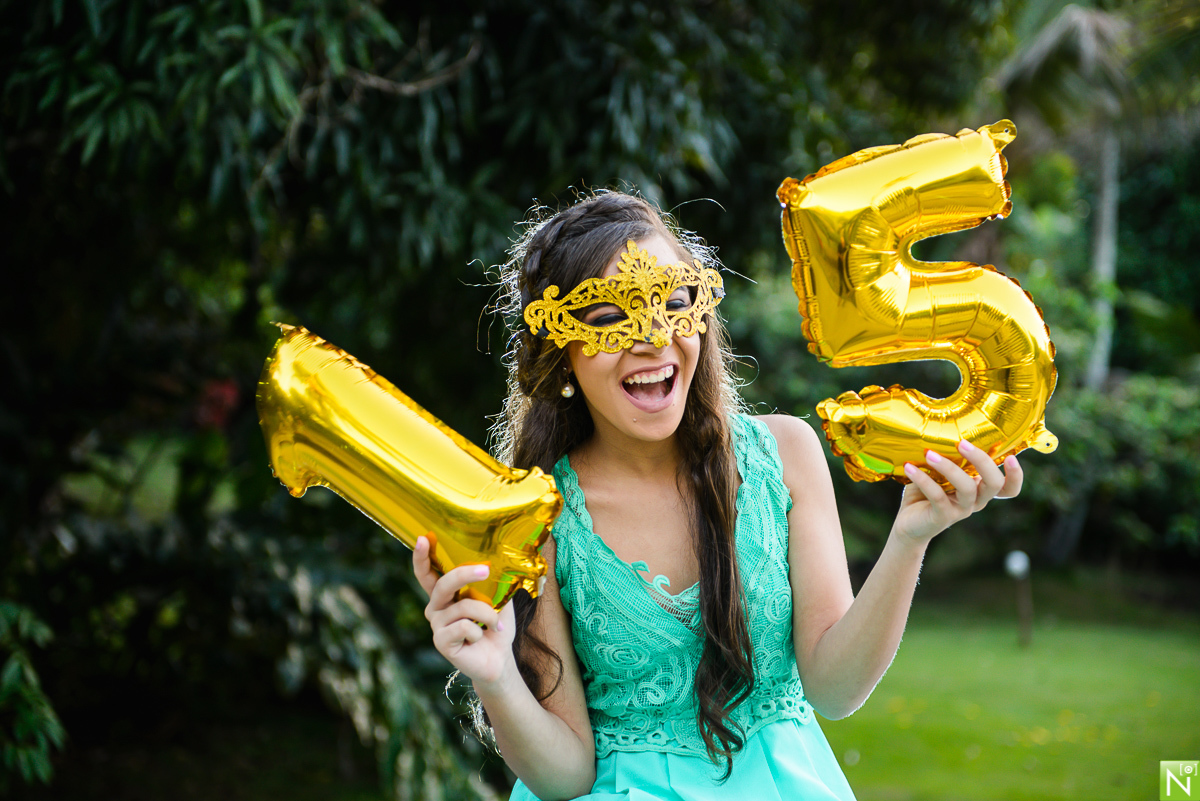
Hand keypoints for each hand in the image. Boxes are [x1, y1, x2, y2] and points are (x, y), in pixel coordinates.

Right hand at [413, 536, 516, 686]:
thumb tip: (499, 560)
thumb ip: (492, 581)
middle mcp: (435, 607)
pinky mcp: (441, 642)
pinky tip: (480, 639)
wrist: (500, 659)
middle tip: (485, 570)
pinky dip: (480, 631)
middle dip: (464, 574)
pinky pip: (463, 626)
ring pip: (462, 606)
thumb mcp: (497, 598)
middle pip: (443, 584)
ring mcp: (437, 625)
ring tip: (494, 624)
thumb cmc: (495, 625)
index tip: (423, 538)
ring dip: (487, 613)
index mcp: (445, 594)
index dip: (422, 557)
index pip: (428, 573)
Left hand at [893, 442, 1022, 544]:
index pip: (1008, 488)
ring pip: (966, 488)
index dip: (1016, 476)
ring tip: (929, 453)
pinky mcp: (943, 517)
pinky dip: (923, 479)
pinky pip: (938, 496)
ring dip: (949, 467)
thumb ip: (948, 458)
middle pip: (994, 484)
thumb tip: (941, 431)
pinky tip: (910, 468)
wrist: (909, 524)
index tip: (1012, 457)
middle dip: (982, 461)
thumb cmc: (925, 493)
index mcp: (980, 489)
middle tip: (962, 443)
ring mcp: (961, 510)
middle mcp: (976, 500)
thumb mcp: (939, 473)